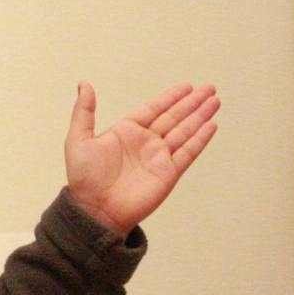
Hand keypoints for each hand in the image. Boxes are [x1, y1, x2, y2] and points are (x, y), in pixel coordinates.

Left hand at [65, 81, 218, 234]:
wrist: (95, 210)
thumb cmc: (84, 178)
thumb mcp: (78, 139)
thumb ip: (84, 111)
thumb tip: (84, 84)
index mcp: (127, 131)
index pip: (154, 109)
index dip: (171, 97)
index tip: (187, 86)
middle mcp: (146, 142)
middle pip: (174, 117)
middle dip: (192, 103)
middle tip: (209, 88)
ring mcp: (159, 157)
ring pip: (185, 131)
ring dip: (200, 116)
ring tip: (215, 101)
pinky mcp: (168, 173)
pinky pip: (188, 152)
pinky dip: (200, 139)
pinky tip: (211, 125)